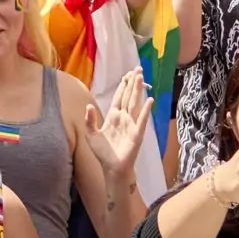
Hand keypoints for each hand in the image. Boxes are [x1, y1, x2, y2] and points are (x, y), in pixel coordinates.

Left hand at [83, 71, 150, 185]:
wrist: (112, 168)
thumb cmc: (103, 152)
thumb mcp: (91, 135)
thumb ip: (90, 120)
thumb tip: (89, 106)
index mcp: (113, 116)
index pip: (119, 97)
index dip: (123, 85)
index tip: (127, 74)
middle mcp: (123, 118)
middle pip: (128, 96)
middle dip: (132, 83)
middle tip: (138, 69)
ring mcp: (131, 125)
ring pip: (134, 104)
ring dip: (138, 91)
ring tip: (141, 77)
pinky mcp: (136, 134)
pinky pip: (141, 120)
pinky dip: (145, 111)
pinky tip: (149, 100)